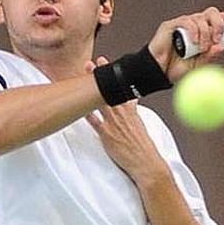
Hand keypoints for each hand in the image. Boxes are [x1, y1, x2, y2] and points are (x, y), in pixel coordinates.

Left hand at [84, 56, 167, 182]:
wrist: (145, 162)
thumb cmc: (143, 146)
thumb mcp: (140, 123)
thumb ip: (133, 110)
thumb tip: (133, 99)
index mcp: (130, 110)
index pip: (121, 88)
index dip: (112, 75)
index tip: (104, 63)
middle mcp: (122, 114)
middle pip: (108, 91)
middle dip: (99, 76)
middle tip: (91, 63)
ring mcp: (114, 124)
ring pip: (100, 102)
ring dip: (91, 89)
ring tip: (82, 77)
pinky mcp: (107, 135)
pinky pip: (94, 122)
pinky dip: (87, 113)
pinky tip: (78, 107)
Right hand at [147, 7, 223, 82]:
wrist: (160, 73)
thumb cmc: (177, 68)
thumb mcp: (199, 65)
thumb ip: (210, 56)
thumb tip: (222, 46)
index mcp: (204, 33)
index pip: (219, 20)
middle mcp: (195, 25)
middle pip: (212, 13)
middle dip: (219, 24)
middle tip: (218, 38)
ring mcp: (184, 24)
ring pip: (200, 18)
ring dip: (205, 33)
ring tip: (201, 48)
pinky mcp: (172, 25)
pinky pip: (187, 21)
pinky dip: (193, 30)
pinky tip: (193, 41)